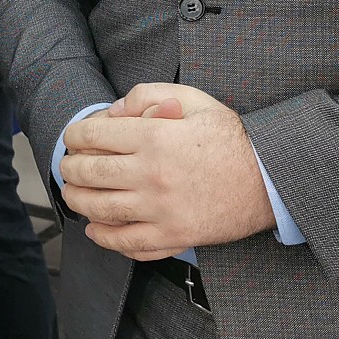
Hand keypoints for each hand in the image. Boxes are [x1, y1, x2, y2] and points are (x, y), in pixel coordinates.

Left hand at [60, 83, 275, 258]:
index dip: (75, 136)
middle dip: (70, 169)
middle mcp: (152, 175)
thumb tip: (115, 111)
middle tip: (68, 167)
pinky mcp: (174, 236)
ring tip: (74, 195)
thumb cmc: (231, 138)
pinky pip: (128, 243)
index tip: (73, 138)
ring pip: (101, 210)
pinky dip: (106, 238)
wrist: (270, 178)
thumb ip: (149, 95)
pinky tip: (97, 230)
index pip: (93, 136)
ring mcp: (161, 209)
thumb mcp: (194, 99)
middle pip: (89, 174)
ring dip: (79, 202)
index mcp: (154, 138)